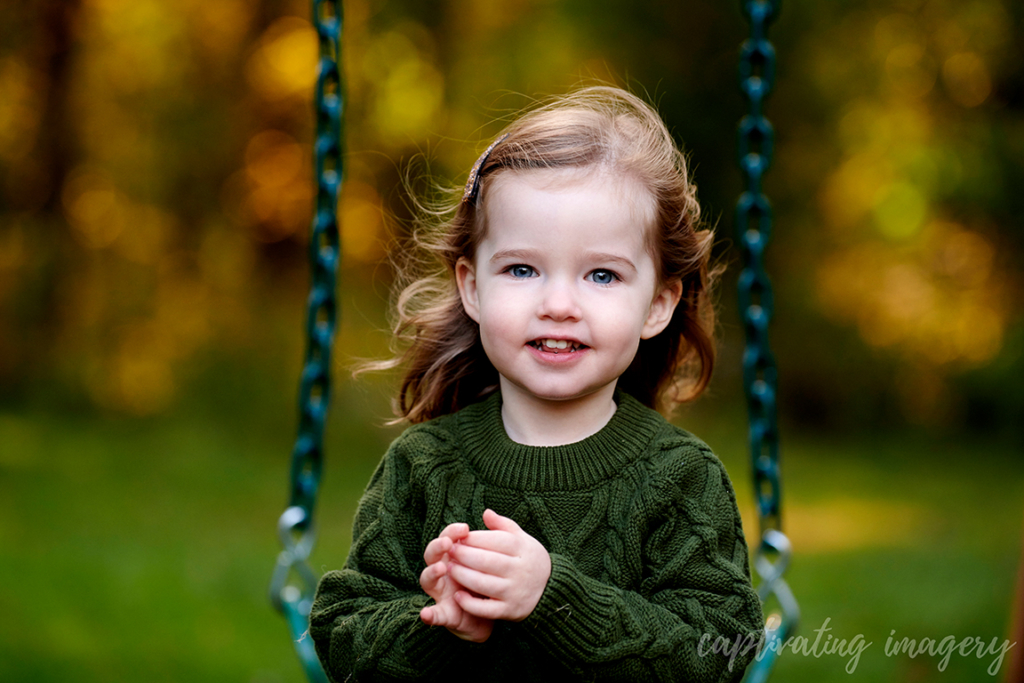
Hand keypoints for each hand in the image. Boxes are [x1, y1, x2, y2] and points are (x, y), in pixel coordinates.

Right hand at [419, 522, 493, 641]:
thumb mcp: (490, 558)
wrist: (488, 613)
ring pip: (427, 579)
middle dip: (438, 547)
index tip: (465, 527)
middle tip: (448, 543)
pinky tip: (425, 614)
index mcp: (452, 556)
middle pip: (432, 554)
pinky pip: (435, 614)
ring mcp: (440, 592)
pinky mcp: (444, 613)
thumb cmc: (486, 579)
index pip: (448, 538)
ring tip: (441, 569)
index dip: (453, 532)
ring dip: (432, 573)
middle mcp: (442, 572)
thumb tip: (487, 512)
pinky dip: (429, 615)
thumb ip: (488, 538)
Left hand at [446, 509, 551, 621]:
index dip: (474, 539)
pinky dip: (470, 603)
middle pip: (486, 561)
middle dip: (464, 555)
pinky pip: (486, 609)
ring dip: (462, 576)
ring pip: (483, 584)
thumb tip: (486, 512)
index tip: (458, 537)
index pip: (495, 541)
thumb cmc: (528, 558)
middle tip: (449, 551)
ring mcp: (514, 591)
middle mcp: (520, 570)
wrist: (549, 589)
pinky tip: (457, 595)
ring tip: (449, 569)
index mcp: (522, 549)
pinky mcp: (509, 611)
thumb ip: (503, 525)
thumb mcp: (521, 538)